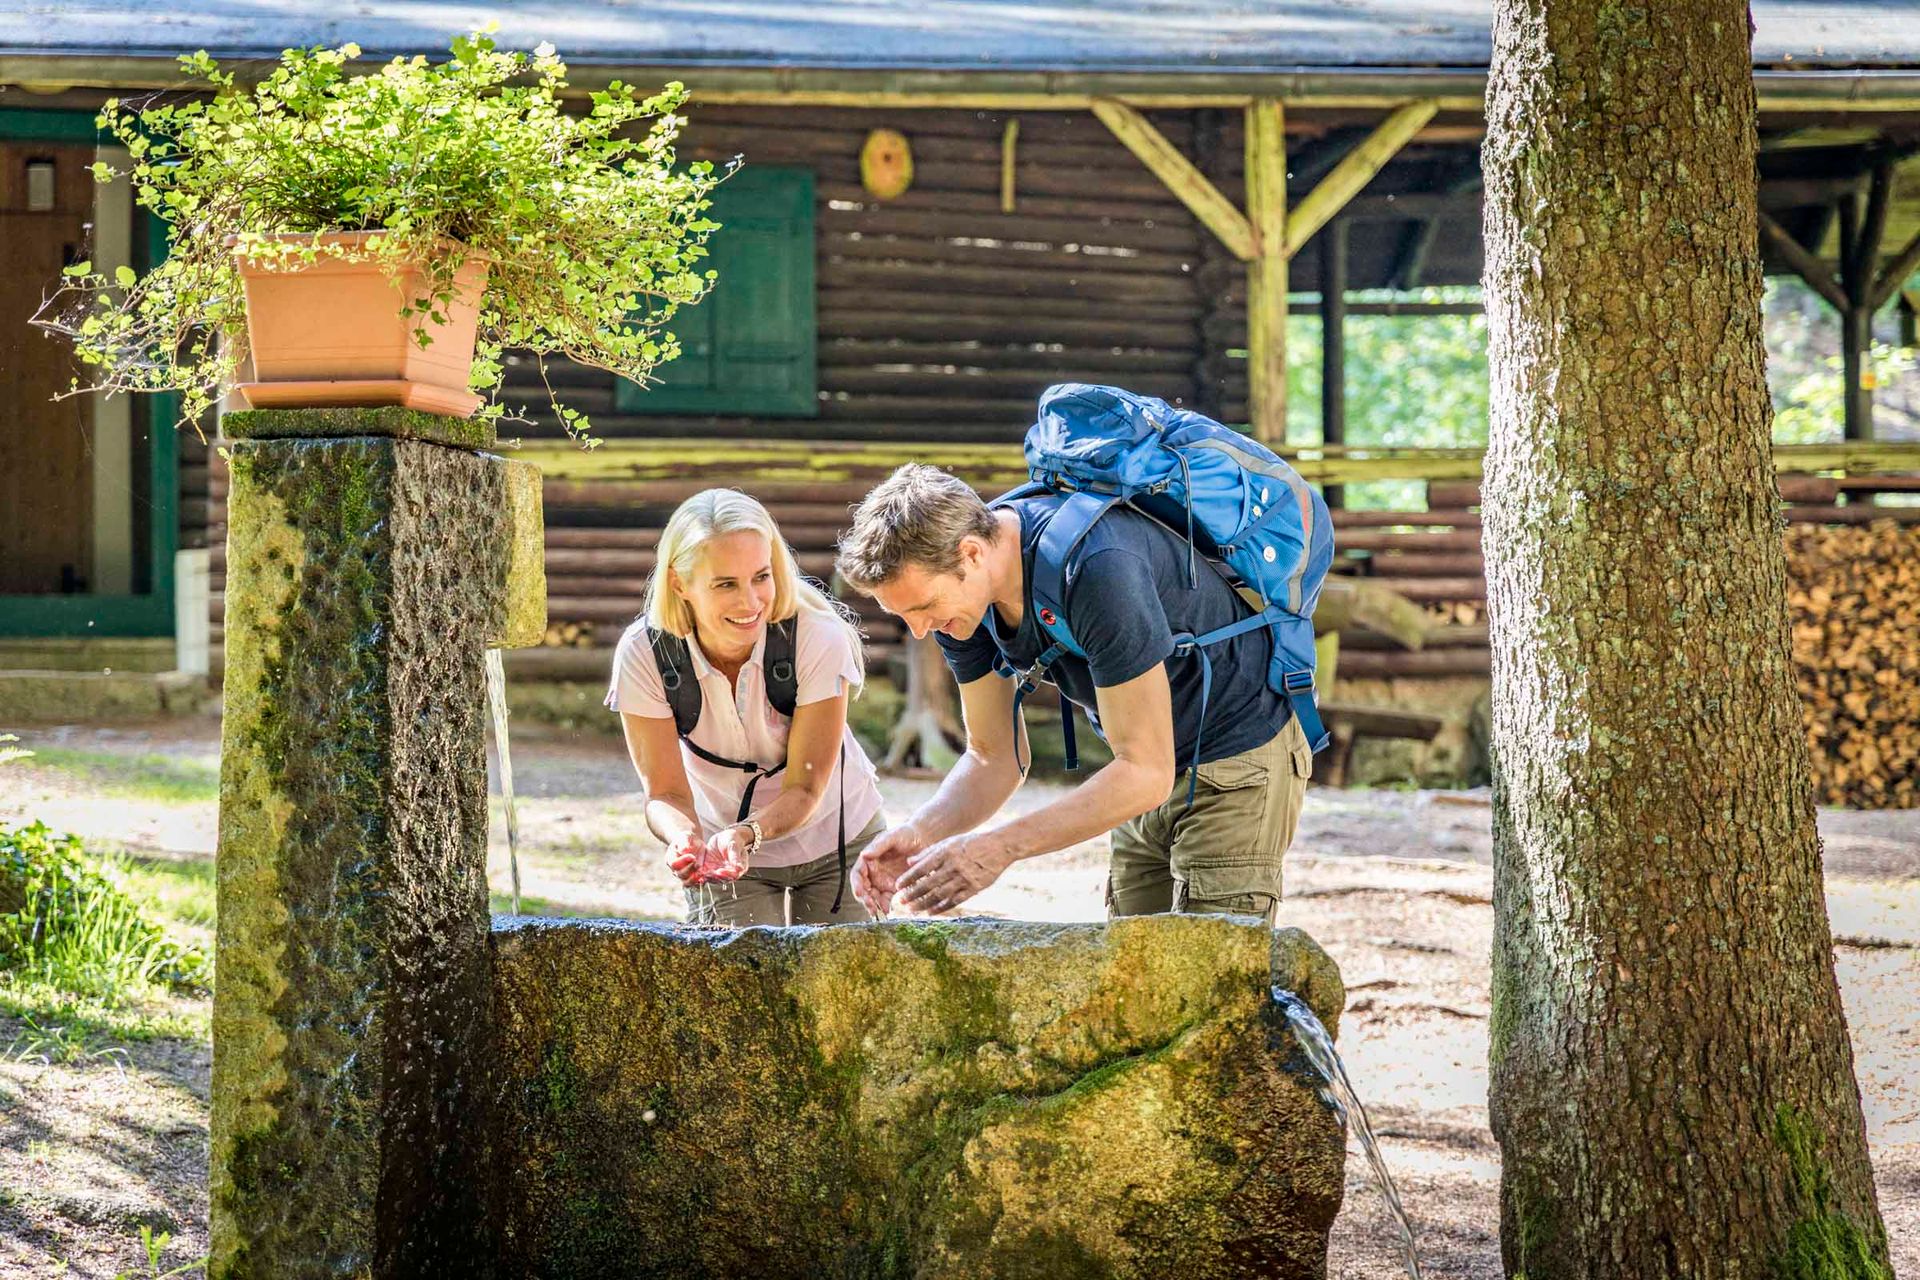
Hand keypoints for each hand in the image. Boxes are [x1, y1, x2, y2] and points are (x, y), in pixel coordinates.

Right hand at [665, 829, 707, 884]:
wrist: (692, 843)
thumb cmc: (686, 839)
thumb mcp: (684, 837)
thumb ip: (684, 843)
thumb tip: (684, 850)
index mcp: (670, 858)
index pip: (674, 863)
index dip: (683, 861)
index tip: (692, 856)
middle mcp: (675, 869)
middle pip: (680, 874)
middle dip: (690, 869)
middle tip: (698, 864)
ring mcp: (682, 875)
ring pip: (686, 882)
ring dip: (694, 878)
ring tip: (702, 873)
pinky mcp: (691, 877)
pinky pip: (694, 883)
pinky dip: (699, 882)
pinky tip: (705, 878)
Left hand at [698, 824, 753, 882]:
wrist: (724, 837)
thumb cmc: (733, 839)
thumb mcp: (734, 846)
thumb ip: (735, 857)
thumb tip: (739, 868)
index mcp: (738, 867)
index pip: (734, 875)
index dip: (727, 874)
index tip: (720, 872)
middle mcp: (729, 872)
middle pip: (723, 879)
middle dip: (715, 877)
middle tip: (709, 874)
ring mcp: (719, 871)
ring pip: (714, 878)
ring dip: (708, 878)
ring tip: (702, 874)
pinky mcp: (710, 869)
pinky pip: (706, 874)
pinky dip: (702, 875)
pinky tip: (697, 873)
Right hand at [850, 823, 924, 916]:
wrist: (923, 839)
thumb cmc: (906, 834)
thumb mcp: (893, 836)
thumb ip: (879, 846)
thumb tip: (863, 855)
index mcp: (868, 860)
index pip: (857, 875)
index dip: (856, 885)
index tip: (860, 893)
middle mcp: (873, 872)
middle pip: (864, 889)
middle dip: (865, 899)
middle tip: (871, 908)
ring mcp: (884, 881)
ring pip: (874, 897)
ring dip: (875, 906)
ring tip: (882, 911)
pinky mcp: (895, 888)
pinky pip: (889, 899)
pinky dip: (889, 906)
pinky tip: (892, 910)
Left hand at [895, 833, 1014, 915]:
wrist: (999, 846)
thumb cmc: (971, 843)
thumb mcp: (949, 842)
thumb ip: (928, 852)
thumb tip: (908, 862)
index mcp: (945, 853)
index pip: (922, 868)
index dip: (908, 878)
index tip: (897, 886)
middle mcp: (953, 866)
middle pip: (928, 884)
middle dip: (912, 894)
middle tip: (900, 902)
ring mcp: (964, 878)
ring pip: (939, 895)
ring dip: (923, 904)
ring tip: (911, 910)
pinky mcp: (974, 888)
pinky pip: (954, 901)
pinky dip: (940, 908)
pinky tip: (930, 913)